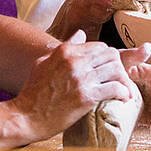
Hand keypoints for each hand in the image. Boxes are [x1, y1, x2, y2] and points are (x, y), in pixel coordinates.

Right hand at [12, 31, 135, 137]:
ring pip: (116, 70)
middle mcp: (75, 61)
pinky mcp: (86, 96)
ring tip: (125, 90)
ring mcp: (81, 78)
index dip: (108, 58)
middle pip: (111, 55)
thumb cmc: (33, 92)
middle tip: (120, 79)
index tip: (110, 70)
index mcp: (66, 51)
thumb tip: (81, 34)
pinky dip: (123, 93)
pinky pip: (115, 88)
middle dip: (119, 67)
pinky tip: (123, 99)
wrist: (26, 117)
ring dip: (124, 80)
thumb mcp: (44, 63)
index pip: (99, 46)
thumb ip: (65, 47)